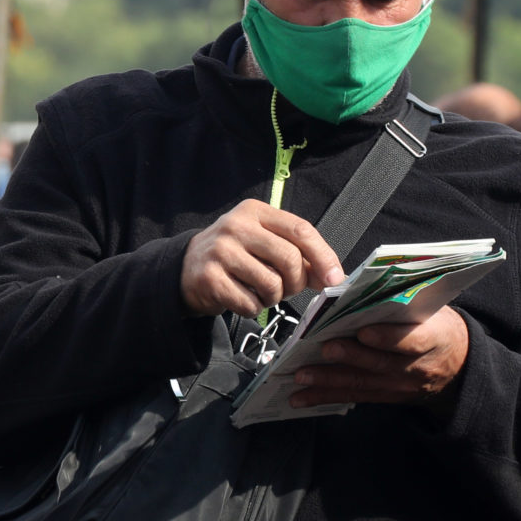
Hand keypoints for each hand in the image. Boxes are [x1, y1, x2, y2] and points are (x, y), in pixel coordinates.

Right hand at [179, 200, 343, 318]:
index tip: (334, 278)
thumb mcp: (263, 242)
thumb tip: (331, 276)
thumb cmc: (235, 254)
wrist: (186, 267)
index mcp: (255, 211)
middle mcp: (236, 226)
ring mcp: (220, 252)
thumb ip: (297, 254)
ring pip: (271, 285)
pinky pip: (250, 303)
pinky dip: (253, 309)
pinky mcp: (210, 278)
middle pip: (289, 258)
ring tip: (260, 292)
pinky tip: (243, 299)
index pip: (300, 230)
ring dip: (273, 298)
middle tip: (287, 289)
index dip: (323, 256)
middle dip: (296, 282)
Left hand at [291, 309, 469, 407]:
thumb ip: (402, 302)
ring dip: (328, 381)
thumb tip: (361, 289)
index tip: (364, 332)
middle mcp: (415, 367)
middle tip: (324, 350)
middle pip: (380, 363)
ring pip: (361, 383)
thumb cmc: (438, 328)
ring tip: (302, 377)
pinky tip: (302, 397)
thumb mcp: (432, 311)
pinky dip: (325, 397)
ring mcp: (399, 386)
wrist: (459, 364)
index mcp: (432, 339)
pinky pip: (353, 397)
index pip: (411, 340)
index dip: (387, 337)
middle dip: (349, 357)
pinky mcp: (385, 396)